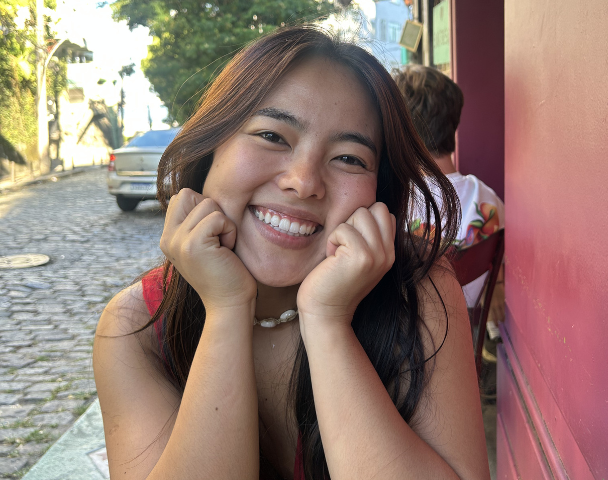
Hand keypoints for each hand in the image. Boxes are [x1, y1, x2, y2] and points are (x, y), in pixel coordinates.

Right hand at [160, 189, 256, 314]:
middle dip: (211, 211)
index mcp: (168, 237)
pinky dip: (229, 231)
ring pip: (207, 204)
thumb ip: (195, 222)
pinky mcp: (192, 245)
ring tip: (222, 248)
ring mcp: (177, 241)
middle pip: (188, 194)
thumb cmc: (226, 272)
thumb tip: (201, 195)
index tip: (211, 235)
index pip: (181, 196)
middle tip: (217, 239)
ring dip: (224, 224)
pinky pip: (218, 217)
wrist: (229, 304)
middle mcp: (167, 238)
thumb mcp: (205, 244)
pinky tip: (226, 251)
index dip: (203, 208)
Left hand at [297, 202, 395, 326]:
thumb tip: (365, 208)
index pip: (385, 213)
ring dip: (343, 230)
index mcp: (390, 252)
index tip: (351, 244)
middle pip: (377, 208)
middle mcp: (388, 253)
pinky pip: (343, 228)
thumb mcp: (360, 258)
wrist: (326, 313)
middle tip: (344, 246)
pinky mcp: (361, 256)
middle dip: (354, 221)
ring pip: (361, 213)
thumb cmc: (334, 282)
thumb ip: (369, 237)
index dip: (363, 221)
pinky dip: (332, 240)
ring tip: (338, 253)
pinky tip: (331, 259)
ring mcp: (377, 255)